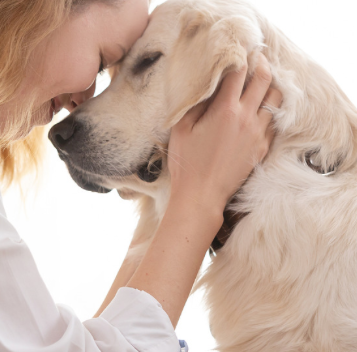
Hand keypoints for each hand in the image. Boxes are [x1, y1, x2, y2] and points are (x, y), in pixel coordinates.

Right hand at [167, 53, 282, 214]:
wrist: (202, 195)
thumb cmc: (186, 162)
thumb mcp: (181, 129)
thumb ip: (194, 104)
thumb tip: (205, 86)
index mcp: (225, 110)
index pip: (238, 73)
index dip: (239, 58)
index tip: (236, 51)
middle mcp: (247, 118)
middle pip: (264, 80)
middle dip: (260, 64)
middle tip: (255, 58)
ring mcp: (258, 134)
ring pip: (276, 99)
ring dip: (270, 86)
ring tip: (262, 81)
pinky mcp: (262, 148)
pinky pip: (274, 121)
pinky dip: (270, 109)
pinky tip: (261, 108)